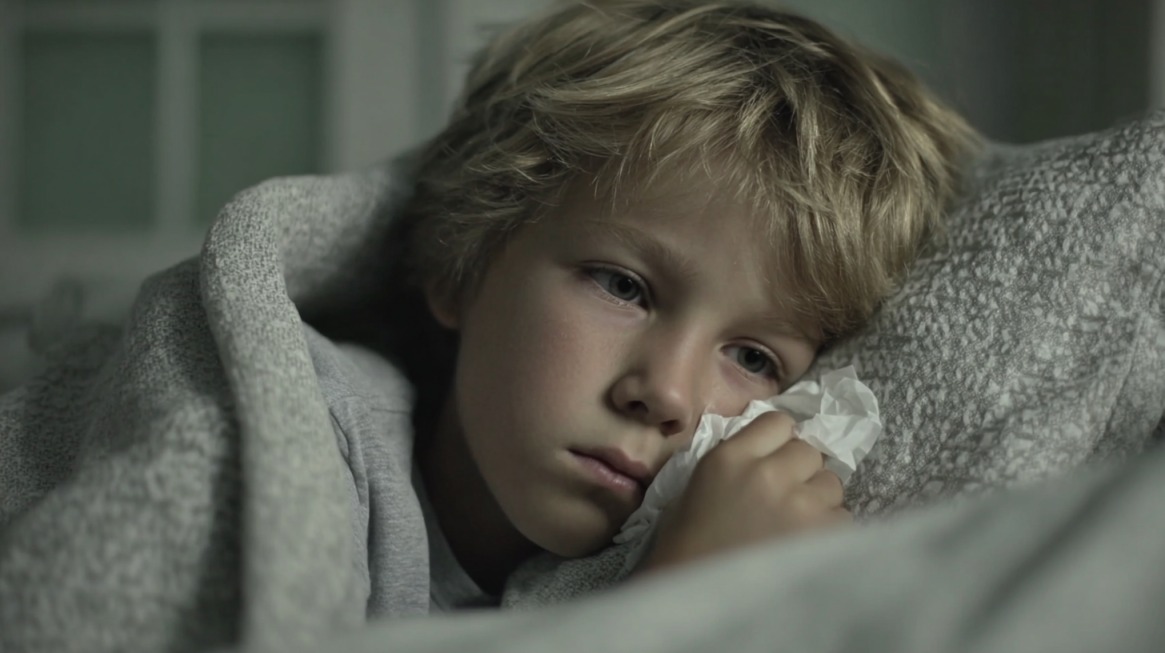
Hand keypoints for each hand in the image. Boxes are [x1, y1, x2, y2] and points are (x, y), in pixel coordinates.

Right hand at [639, 411, 850, 572]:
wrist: (696, 596)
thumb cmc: (688, 544)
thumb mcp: (702, 485)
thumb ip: (739, 460)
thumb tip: (775, 451)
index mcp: (730, 457)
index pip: (779, 422)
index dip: (780, 442)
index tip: (774, 460)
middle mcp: (768, 473)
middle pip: (808, 451)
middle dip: (801, 471)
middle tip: (785, 497)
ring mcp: (799, 504)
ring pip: (831, 483)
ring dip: (818, 500)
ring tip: (795, 524)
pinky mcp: (822, 534)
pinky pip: (842, 517)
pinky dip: (828, 529)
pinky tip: (803, 545)